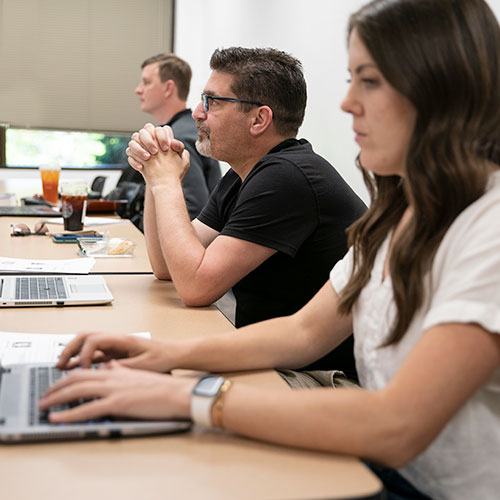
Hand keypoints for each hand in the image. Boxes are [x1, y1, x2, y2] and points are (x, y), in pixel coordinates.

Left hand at [39, 361, 195, 422]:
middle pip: (76, 377)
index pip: (85, 369)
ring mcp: (114, 389)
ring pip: (77, 390)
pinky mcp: (118, 403)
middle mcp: (112, 376)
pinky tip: (57, 418)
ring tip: (43, 405)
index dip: (68, 376)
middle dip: (56, 386)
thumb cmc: (163, 387)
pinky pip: (87, 409)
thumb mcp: (139, 374)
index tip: (57, 384)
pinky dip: (68, 414)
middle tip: (44, 396)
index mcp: (117, 370)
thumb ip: (121, 371)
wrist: (178, 392)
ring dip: (56, 397)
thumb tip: (109, 368)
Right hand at [56, 332, 173, 371]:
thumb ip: (122, 369)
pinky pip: (94, 353)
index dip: (85, 354)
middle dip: (70, 349)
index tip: (84, 369)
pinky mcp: (115, 353)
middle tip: (59, 364)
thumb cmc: (162, 357)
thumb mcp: (144, 366)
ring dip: (73, 352)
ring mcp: (114, 345)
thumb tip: (102, 373)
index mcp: (123, 340)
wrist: (173, 354)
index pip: (95, 339)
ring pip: (87, 343)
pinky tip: (74, 369)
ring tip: (61, 366)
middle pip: (86, 336)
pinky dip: (82, 359)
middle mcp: (116, 339)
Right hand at [126, 123, 184, 171]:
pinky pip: (129, 154)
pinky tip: (142, 168)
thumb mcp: (183, 161)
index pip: (159, 129)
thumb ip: (180, 149)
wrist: (164, 184)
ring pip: (133, 141)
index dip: (162, 135)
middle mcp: (150, 141)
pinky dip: (134, 160)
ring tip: (148, 158)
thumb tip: (173, 142)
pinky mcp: (134, 157)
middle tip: (155, 152)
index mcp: (162, 140)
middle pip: (144, 131)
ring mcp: (141, 149)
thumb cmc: (174, 171)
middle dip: (149, 140)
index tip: (166, 148)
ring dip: (139, 149)